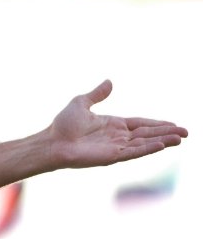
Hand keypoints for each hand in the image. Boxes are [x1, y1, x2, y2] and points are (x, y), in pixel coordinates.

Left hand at [48, 80, 187, 168]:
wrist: (52, 142)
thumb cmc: (62, 125)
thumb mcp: (81, 103)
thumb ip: (97, 94)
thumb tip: (109, 81)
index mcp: (113, 124)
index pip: (141, 124)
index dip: (157, 124)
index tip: (174, 124)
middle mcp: (117, 137)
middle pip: (148, 134)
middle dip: (167, 133)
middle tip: (186, 132)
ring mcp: (116, 147)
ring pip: (145, 143)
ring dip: (163, 141)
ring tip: (181, 138)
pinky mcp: (112, 156)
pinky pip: (134, 152)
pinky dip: (148, 148)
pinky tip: (162, 145)